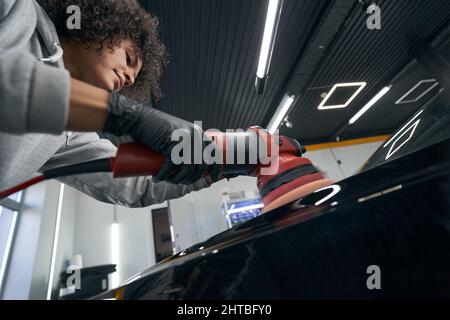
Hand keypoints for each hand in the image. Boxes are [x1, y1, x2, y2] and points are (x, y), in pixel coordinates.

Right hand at [103, 92, 220, 184]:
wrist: (137, 119)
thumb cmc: (155, 129)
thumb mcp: (177, 133)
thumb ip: (186, 143)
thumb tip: (194, 164)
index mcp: (199, 133)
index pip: (214, 153)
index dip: (215, 169)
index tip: (210, 179)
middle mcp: (195, 135)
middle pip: (201, 165)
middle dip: (193, 179)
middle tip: (180, 182)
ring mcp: (184, 139)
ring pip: (188, 168)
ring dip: (178, 180)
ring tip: (168, 180)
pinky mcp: (171, 143)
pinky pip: (171, 166)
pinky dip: (163, 175)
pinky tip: (157, 178)